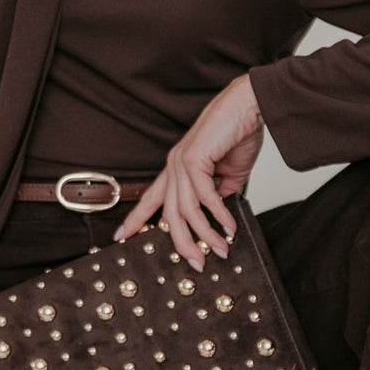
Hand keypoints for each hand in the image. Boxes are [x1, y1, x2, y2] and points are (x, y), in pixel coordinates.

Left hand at [112, 75, 265, 270]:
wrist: (248, 106)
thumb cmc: (238, 135)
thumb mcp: (228, 176)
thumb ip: (219, 196)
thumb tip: (218, 220)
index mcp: (177, 169)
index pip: (151, 198)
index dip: (136, 219)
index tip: (121, 236)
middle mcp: (173, 166)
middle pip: (168, 214)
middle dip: (182, 243)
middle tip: (197, 263)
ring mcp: (181, 162)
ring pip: (185, 209)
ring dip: (205, 234)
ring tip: (222, 248)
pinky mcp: (193, 158)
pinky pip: (203, 195)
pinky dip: (217, 213)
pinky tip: (229, 225)